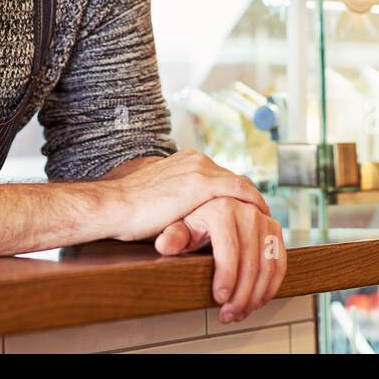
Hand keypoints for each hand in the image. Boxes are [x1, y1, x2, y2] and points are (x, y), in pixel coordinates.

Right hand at [103, 149, 269, 243]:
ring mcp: (199, 169)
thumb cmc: (129, 210)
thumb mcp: (159, 197)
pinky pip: (238, 190)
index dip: (234, 193)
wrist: (113, 206)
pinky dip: (252, 201)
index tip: (243, 208)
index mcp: (184, 161)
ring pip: (239, 183)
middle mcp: (194, 159)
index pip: (219, 175)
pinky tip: (261, 215)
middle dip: (247, 197)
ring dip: (253, 200)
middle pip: (232, 178)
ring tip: (265, 218)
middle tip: (261, 216)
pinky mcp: (201, 184)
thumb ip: (177, 198)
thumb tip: (184, 214)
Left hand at [155, 197, 285, 323]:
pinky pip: (280, 263)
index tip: (219, 298)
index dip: (226, 277)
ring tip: (240, 311)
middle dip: (240, 295)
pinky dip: (271, 286)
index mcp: (223, 209)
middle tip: (228, 314)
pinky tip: (257, 300)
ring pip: (267, 266)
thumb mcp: (182, 226)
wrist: (217, 206)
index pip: (228, 249)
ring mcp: (264, 220)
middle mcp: (247, 211)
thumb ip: (174, 237)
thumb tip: (165, 245)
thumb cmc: (197, 220)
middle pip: (250, 263)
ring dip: (256, 295)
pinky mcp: (275, 230)